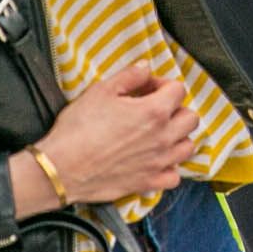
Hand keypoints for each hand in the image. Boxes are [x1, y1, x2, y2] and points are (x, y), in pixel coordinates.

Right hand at [24, 65, 199, 210]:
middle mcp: (163, 138)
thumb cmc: (78, 129)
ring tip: (159, 134)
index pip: (178, 90)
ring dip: (178, 137)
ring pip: (188, 147)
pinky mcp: (148, 183)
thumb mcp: (100, 91)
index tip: (148, 88)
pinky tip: (155, 160)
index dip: (163, 84)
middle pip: (190, 118)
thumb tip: (145, 68)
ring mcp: (158, 163)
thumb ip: (129, 76)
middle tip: (156, 109)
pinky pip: (174, 176)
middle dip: (176, 109)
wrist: (62, 168)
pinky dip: (170, 167)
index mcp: (154, 112)